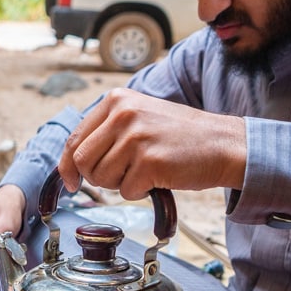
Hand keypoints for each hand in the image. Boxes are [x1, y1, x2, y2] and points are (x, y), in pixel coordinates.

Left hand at [58, 88, 247, 199]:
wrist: (223, 144)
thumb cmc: (180, 136)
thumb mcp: (139, 116)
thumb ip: (107, 130)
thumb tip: (71, 161)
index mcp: (116, 99)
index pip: (74, 138)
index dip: (67, 165)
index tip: (70, 181)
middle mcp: (123, 114)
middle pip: (82, 161)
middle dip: (97, 177)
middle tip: (123, 174)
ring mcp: (136, 137)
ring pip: (101, 179)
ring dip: (120, 184)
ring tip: (145, 170)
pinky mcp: (149, 161)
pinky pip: (126, 191)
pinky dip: (140, 192)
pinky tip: (159, 177)